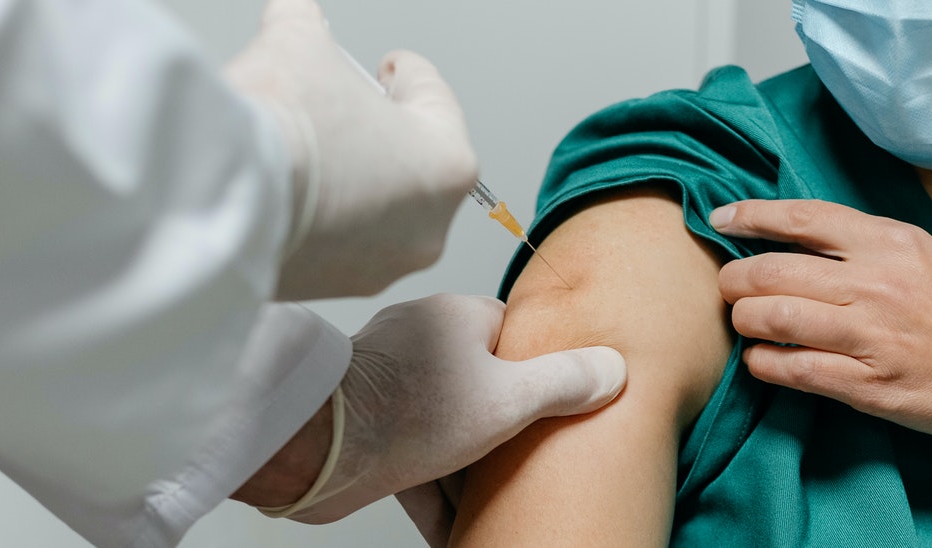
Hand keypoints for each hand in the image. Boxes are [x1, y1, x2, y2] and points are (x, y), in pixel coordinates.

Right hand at [227, 0, 478, 299]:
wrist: (226, 199)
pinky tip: (292, 189)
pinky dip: (321, 216)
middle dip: (379, 130)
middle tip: (349, 107)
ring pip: (376, 207)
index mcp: (448, 165)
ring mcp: (382, 267)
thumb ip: (306, 24)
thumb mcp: (298, 44)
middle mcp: (427, 228)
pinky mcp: (332, 288)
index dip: (405, 72)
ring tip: (315, 149)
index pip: (433, 99)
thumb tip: (293, 16)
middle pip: (410, 161)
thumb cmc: (285, 130)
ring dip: (352, 177)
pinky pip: (336, 241)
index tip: (391, 66)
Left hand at [266, 294, 625, 523]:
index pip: (514, 335)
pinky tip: (457, 528)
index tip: (561, 402)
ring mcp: (394, 386)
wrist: (319, 447)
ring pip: (451, 430)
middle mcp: (425, 345)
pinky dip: (438, 492)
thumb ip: (564, 383)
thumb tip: (612, 368)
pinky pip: (418, 460)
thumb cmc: (408, 410)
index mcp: (459, 319)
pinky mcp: (372, 429)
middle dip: (508, 433)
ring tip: (501, 504)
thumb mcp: (509, 398)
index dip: (541, 369)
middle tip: (537, 463)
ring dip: (471, 471)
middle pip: (485, 387)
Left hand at [709, 200, 931, 452]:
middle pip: (774, 271)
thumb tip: (811, 241)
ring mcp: (873, 338)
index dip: (752, 216)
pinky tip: (761, 361)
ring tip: (743, 322)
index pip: (803, 218)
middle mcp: (879, 285)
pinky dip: (765, 365)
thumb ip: (876, 247)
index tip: (720, 219)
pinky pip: (795, 371)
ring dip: (744, 320)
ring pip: (774, 320)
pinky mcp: (871, 387)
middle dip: (736, 279)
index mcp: (896, 243)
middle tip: (728, 286)